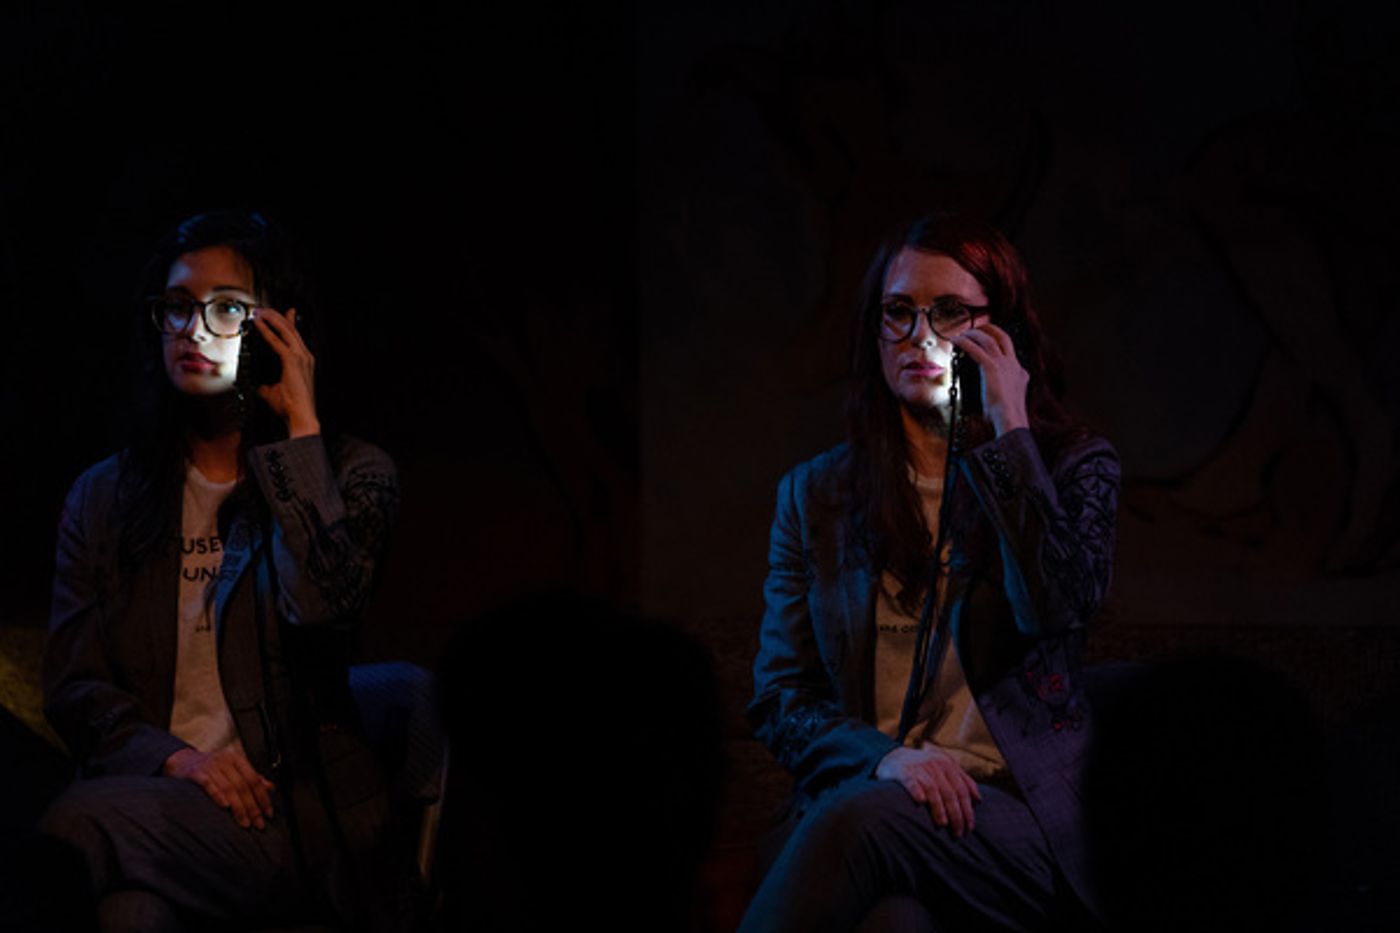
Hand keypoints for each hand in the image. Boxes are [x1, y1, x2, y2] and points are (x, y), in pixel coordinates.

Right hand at [163, 746, 275, 829]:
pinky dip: (218, 795)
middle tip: (258, 823)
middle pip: (243, 786)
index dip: (263, 797)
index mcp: (237, 759)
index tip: (268, 813)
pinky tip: (225, 806)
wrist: (182, 760)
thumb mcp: (232, 768)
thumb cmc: (211, 767)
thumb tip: (270, 787)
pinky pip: (209, 784)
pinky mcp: (196, 773)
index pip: (254, 780)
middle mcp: (225, 761)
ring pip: (229, 788)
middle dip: (252, 807)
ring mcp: (210, 766)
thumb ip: (251, 777)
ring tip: (245, 823)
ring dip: (239, 808)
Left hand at [251, 307, 319, 437]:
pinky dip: (267, 331)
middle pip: (291, 329)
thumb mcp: (275, 393)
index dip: (289, 323)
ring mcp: (301, 358)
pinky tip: (259, 324)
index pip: (296, 337)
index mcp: (305, 362)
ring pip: (286, 330)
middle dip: (277, 316)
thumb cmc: (292, 408)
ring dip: (272, 318)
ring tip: (260, 311)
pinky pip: (277, 341)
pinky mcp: (292, 361)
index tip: (285, 313)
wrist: (301, 417)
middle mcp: (305, 357)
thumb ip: (267, 386)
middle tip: (265, 308)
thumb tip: (259, 386)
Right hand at [875, 746, 981, 837]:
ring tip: (942, 824)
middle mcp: (935, 764)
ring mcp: (918, 767)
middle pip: (950, 792)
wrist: (894, 757)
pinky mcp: (903, 770)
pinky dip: (916, 790)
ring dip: (939, 807)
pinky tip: (920, 801)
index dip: (968, 810)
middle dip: (956, 814)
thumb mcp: (945, 768)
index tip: (970, 828)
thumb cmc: (924, 769)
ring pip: (933, 789)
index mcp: (948, 764)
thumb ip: (962, 781)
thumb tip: (978, 800)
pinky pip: (911, 781)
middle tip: (958, 833)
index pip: (962, 790)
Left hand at [949, 321, 1029, 436]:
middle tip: (978, 328)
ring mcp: (1004, 364)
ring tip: (963, 333)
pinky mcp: (992, 367)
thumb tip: (989, 401)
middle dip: (991, 329)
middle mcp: (1013, 365)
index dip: (999, 346)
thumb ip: (1001, 394)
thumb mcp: (1007, 402)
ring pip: (989, 339)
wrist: (1011, 418)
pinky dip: (965, 342)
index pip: (1011, 354)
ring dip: (975, 334)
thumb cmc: (1006, 416)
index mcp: (1020, 374)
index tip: (989, 343)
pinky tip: (956, 340)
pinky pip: (976, 348)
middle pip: (1004, 338)